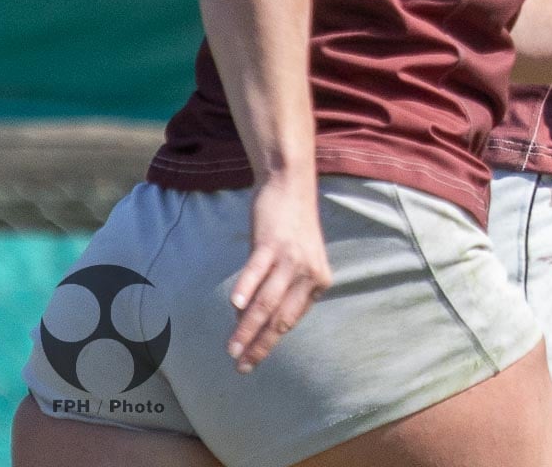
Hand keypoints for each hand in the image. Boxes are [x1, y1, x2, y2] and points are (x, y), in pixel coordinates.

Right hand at [228, 173, 331, 372]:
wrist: (291, 186)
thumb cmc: (289, 228)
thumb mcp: (290, 262)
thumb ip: (274, 290)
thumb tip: (244, 319)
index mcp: (318, 281)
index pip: (291, 320)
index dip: (269, 342)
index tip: (251, 361)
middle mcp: (310, 273)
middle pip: (280, 317)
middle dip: (259, 344)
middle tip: (240, 366)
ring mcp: (291, 257)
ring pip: (267, 301)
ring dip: (247, 327)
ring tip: (232, 349)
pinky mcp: (272, 242)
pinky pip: (257, 270)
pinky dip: (246, 288)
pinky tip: (234, 306)